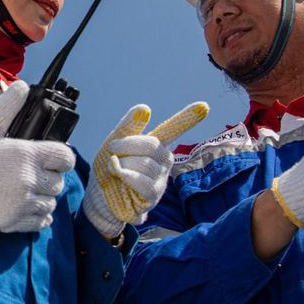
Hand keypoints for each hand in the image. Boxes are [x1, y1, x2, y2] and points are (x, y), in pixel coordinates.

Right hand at [0, 80, 75, 232]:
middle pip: (58, 183)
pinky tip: (23, 207)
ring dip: (41, 198)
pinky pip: (41, 221)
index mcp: (25, 154)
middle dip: (48, 179)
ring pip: (50, 203)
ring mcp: (22, 203)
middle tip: (33, 175)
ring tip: (25, 191)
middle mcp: (27, 179)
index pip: (65, 158)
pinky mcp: (14, 222)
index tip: (53, 159)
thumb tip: (21, 87)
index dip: (61, 158)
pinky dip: (36, 216)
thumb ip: (7, 108)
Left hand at [82, 101, 208, 238]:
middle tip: (111, 149)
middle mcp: (163, 159)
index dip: (189, 117)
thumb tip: (145, 108)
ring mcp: (161, 178)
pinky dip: (126, 176)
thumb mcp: (113, 144)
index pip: (174, 128)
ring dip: (122, 165)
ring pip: (144, 164)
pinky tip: (120, 177)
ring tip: (116, 171)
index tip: (204, 106)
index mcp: (155, 143)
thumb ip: (128, 127)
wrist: (99, 197)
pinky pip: (143, 182)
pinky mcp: (154, 194)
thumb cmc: (109, 168)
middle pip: (151, 145)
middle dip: (126, 145)